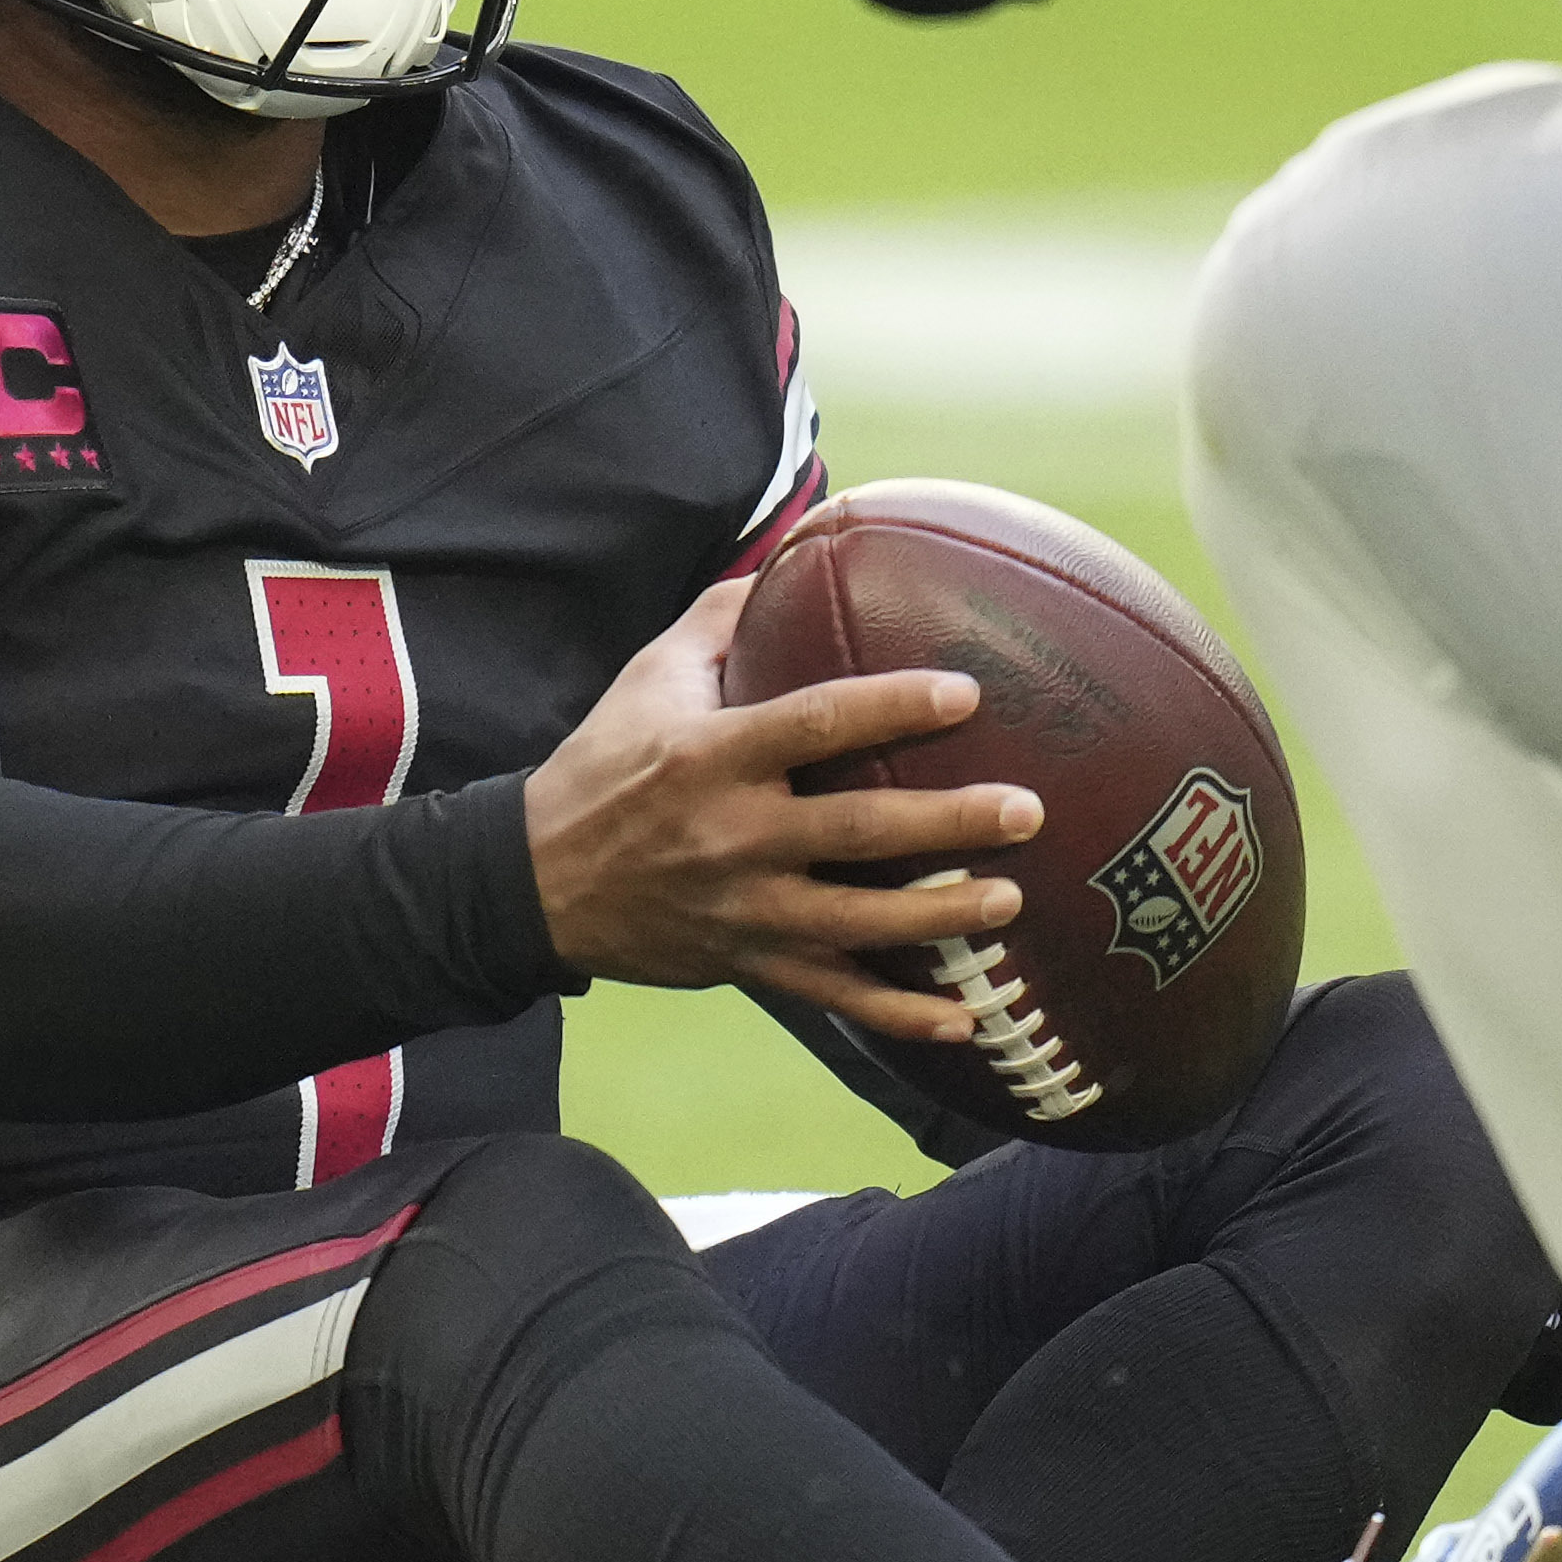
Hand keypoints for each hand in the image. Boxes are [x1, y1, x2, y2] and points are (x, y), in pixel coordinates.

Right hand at [519, 573, 1043, 1047]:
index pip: (813, 725)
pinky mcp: (749, 964)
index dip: (891, 708)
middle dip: (947, 823)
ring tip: (1010, 899)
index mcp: (710, 757)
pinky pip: (835, 995)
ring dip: (941, 917)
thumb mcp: (650, 674)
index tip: (965, 694)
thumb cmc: (605, 762)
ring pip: (858, 923)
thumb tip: (803, 542)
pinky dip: (901, 1013)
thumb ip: (727, 616)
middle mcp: (731, 835)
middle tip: (1025, 809)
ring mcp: (743, 909)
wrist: (536, 882)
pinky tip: (966, 1019)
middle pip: (857, 832)